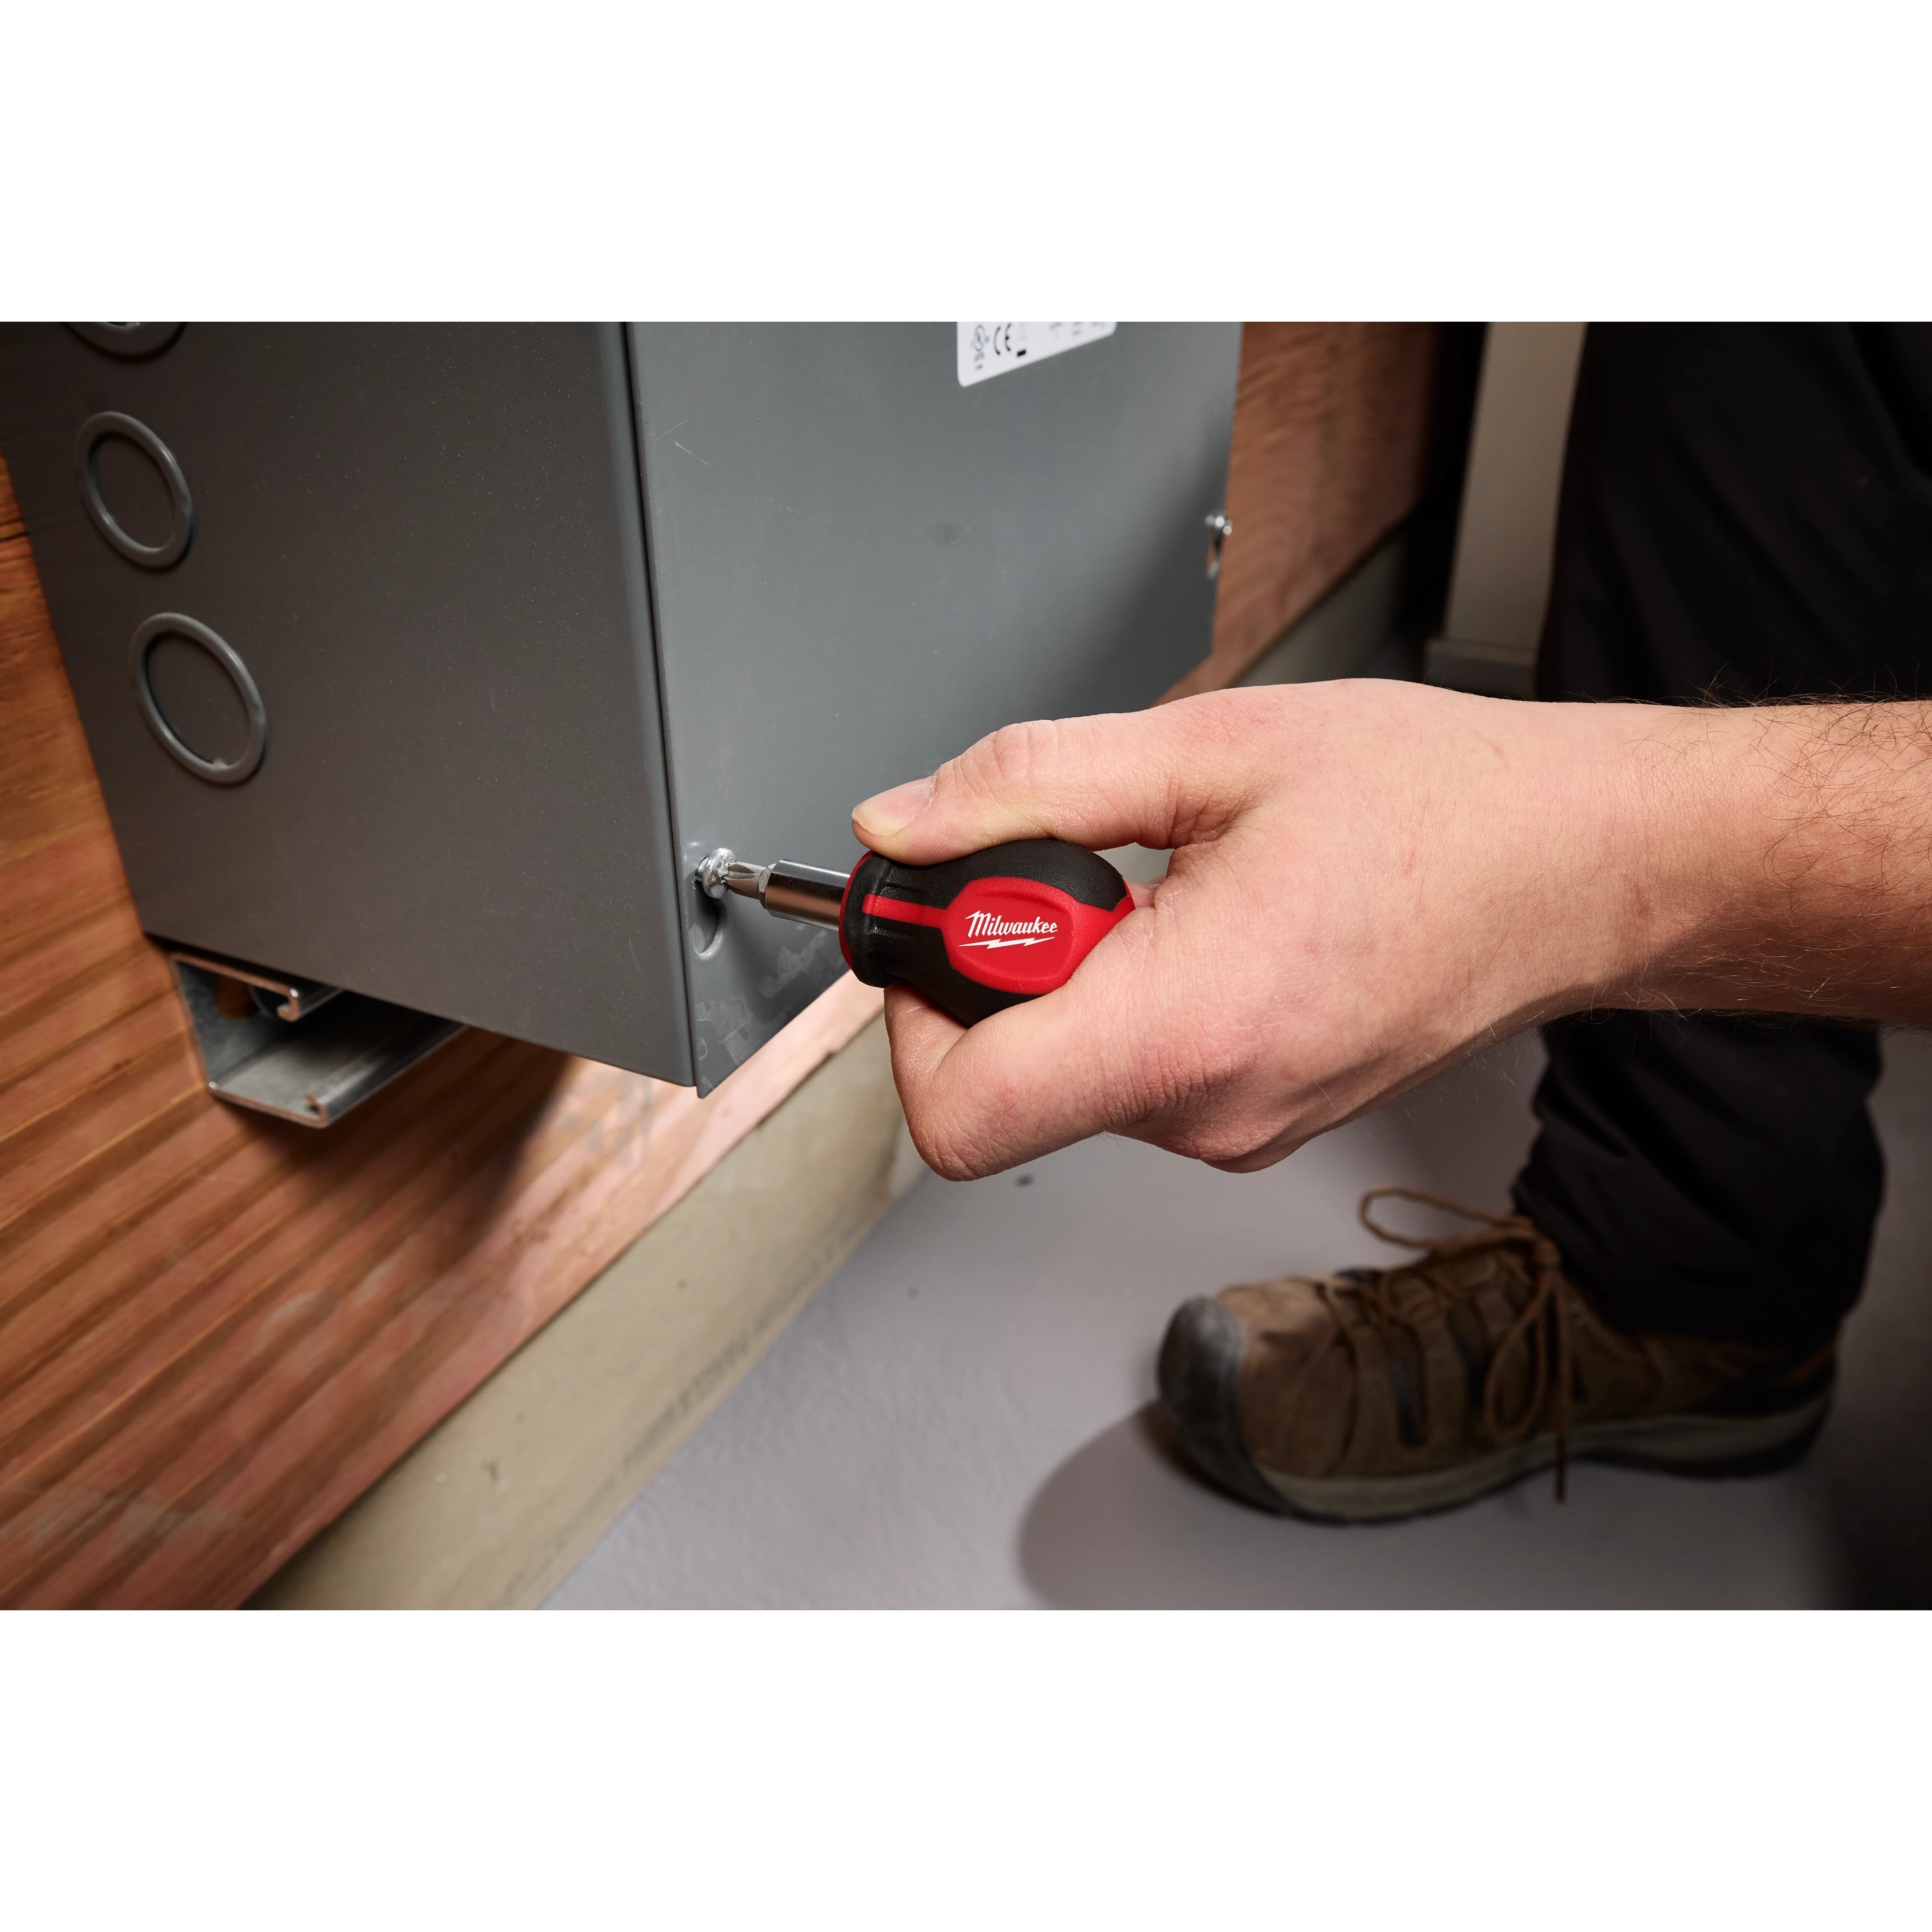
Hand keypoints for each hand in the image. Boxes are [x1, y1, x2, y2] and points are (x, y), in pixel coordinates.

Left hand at [851, 681, 1676, 1178]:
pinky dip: (1129, 997)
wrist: (1580, 869)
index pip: (961, 1112)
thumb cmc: (1437, 806)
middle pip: (1005, 1084)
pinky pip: (1137, 1074)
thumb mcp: (1210, 747)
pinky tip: (1203, 919)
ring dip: (1074, 975)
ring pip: (1070, 1074)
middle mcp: (1208, 1114)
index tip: (944, 919)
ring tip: (1171, 882)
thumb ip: (1027, 784)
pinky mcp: (1257, 1120)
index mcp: (1189, 1032)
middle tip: (1084, 864)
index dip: (912, 1014)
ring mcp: (1237, 1131)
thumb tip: (901, 825)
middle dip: (1002, 967)